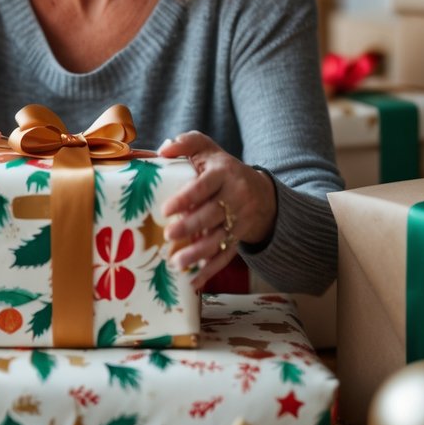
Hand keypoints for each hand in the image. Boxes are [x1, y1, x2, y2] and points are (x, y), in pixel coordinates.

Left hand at [158, 131, 276, 290]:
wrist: (260, 191)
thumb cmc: (222, 168)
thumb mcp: (207, 149)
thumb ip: (186, 143)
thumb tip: (162, 150)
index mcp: (223, 173)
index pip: (204, 186)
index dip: (186, 198)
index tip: (167, 209)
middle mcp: (234, 197)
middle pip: (212, 214)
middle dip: (191, 227)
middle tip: (169, 235)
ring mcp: (239, 220)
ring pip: (219, 238)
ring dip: (199, 253)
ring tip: (177, 263)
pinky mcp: (239, 238)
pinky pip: (226, 256)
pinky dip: (211, 270)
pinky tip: (194, 282)